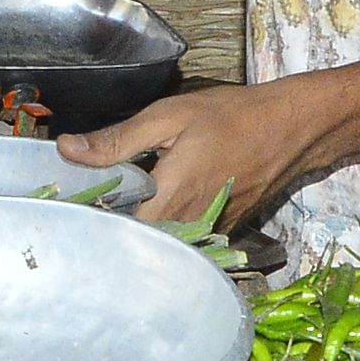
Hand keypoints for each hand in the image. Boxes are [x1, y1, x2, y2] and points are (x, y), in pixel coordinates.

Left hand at [63, 77, 353, 233]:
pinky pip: (186, 239)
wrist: (293, 128)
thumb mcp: (169, 117)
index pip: (115, 231)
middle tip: (85, 205)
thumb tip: (65, 149)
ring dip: (138, 231)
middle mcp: (189, 224)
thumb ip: (117, 140)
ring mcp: (209, 232)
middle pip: (137, 242)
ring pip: (162, 243)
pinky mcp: (224, 230)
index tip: (69, 207)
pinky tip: (155, 207)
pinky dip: (168, 229)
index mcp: (169, 198)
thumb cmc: (231, 116)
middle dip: (111, 229)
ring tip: (113, 208)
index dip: (91, 221)